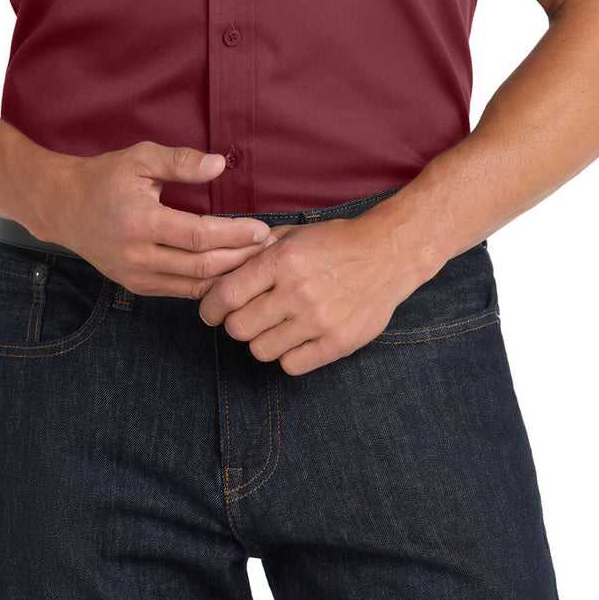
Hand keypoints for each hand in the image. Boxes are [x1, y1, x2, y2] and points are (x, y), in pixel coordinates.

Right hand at [37, 141, 272, 297]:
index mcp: (139, 221)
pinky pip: (181, 292)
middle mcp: (137, 255)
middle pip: (202, 266)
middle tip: (269, 247)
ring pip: (194, 286)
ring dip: (230, 275)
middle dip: (241, 258)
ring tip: (258, 261)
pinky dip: (209, 284)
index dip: (235, 235)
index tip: (262, 229)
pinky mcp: (136, 286)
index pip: (199, 236)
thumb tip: (220, 164)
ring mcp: (135, 276)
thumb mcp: (141, 158)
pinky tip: (231, 272)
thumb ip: (181, 162)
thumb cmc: (104, 177)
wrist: (63, 207)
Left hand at [198, 215, 418, 375]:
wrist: (388, 253)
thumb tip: (218, 271)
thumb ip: (256, 252)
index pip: (226, 295)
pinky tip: (297, 338)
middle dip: (236, 324)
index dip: (210, 308)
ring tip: (276, 326)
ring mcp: (319, 320)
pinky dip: (288, 355)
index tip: (212, 312)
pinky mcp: (338, 343)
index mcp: (282, 260)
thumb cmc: (336, 242)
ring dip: (262, 341)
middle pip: (238, 328)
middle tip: (247, 317)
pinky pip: (291, 365)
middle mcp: (298, 291)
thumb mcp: (293, 234)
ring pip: (261, 350)